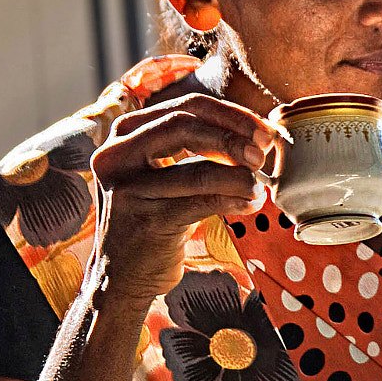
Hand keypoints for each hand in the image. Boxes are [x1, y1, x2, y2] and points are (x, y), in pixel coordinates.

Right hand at [89, 93, 274, 301]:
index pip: (185, 106)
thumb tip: (256, 131)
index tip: (263, 129)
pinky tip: (251, 203)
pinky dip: (234, 200)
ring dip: (240, 176)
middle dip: (234, 137)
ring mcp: (128, 189)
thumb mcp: (164, 171)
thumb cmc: (156, 215)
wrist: (122, 274)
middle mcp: (117, 155)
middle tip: (264, 151)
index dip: (231, 114)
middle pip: (186, 127)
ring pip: (198, 170)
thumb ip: (195, 145)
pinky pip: (202, 202)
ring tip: (259, 186)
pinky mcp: (146, 221)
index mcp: (125, 133)